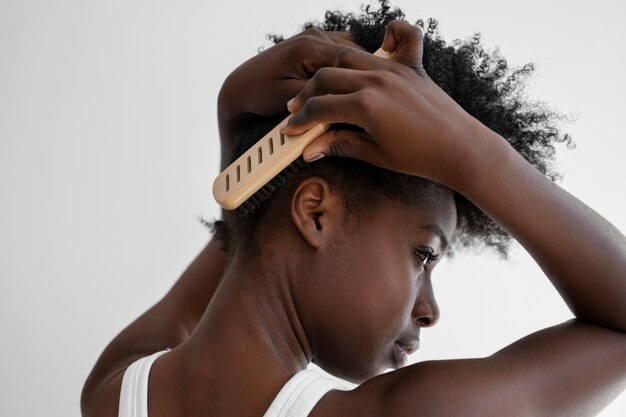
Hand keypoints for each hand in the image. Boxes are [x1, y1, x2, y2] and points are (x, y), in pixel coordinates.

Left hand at [218, 28, 362, 167]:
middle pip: (354, 55)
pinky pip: (343, 54)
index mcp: (308, 46)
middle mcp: (314, 35)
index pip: (349, 62)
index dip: (361, 83)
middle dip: (363, 77)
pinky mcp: (316, 43)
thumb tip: (342, 101)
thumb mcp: (289, 99)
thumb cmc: (260, 94)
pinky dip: (349, 68)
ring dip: (357, 72)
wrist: (242, 86)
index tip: (370, 102)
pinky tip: (351, 87)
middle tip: (371, 101)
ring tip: (362, 95)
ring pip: (351, 54)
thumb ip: (317, 98)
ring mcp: (315, 36)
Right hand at [282, 21, 484, 188]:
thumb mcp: (374, 154)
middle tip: (299, 109)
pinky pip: (405, 35)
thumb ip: (340, 145)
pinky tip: (382, 42)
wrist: (460, 150)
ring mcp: (395, 70)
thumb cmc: (419, 158)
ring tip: (322, 85)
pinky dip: (394, 32)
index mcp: (365, 106)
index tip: (292, 129)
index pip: (319, 108)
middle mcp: (377, 80)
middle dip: (307, 95)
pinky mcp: (412, 66)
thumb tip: (312, 148)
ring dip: (332, 70)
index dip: (300, 120)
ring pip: (349, 57)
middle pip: (327, 78)